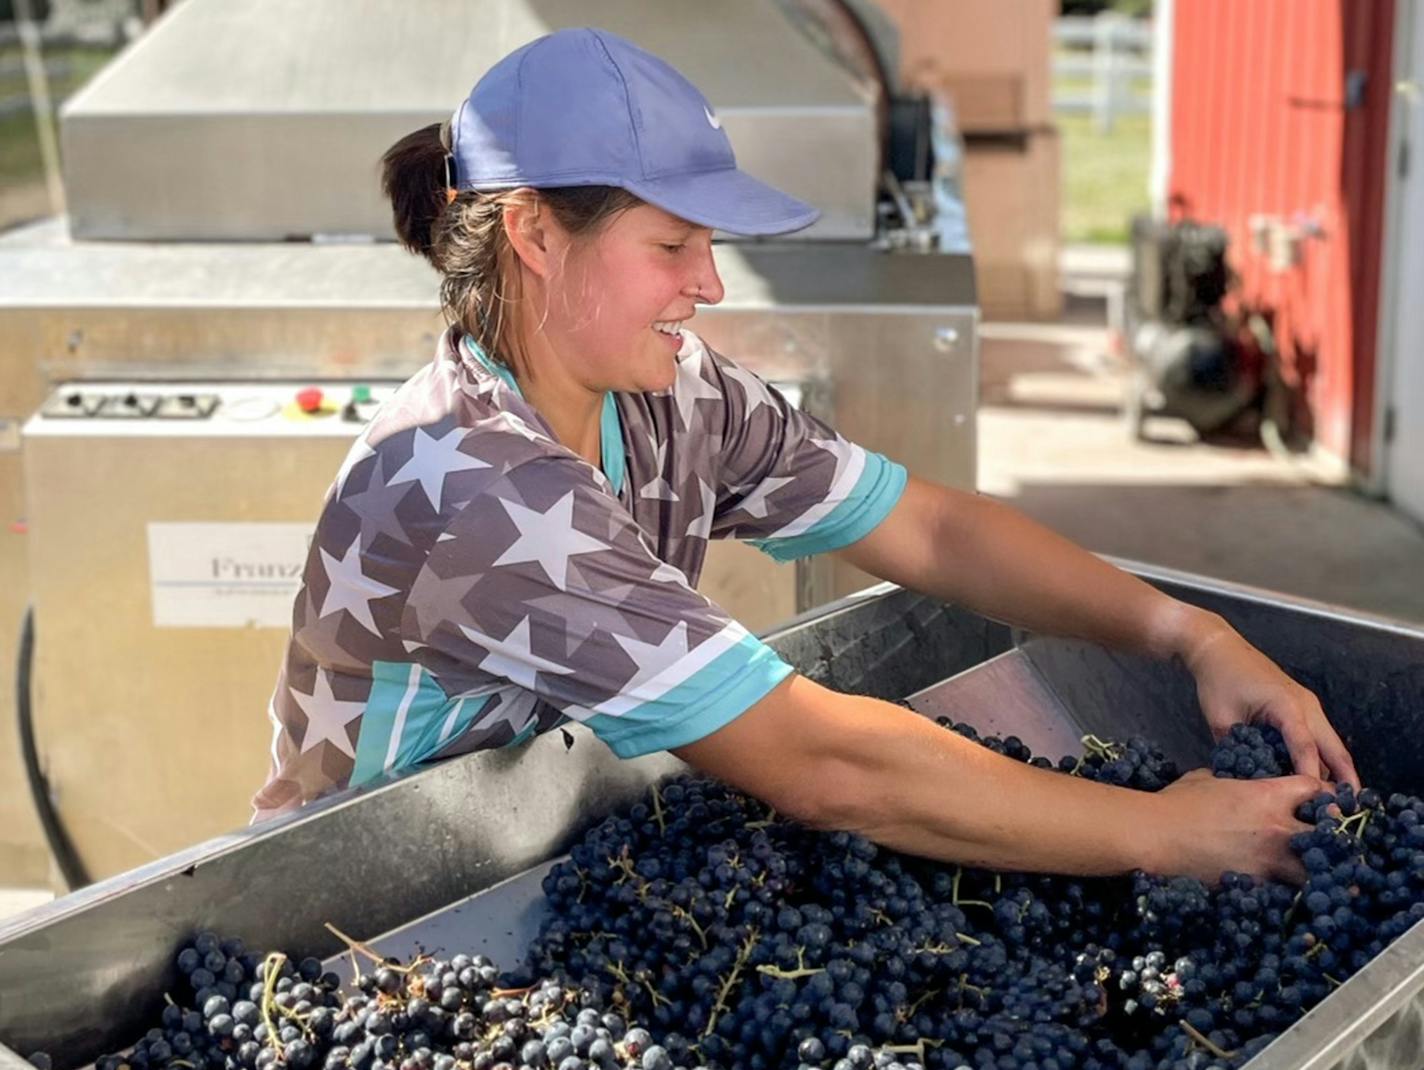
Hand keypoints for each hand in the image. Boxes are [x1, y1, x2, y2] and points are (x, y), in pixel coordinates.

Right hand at [1146, 769, 1324, 882]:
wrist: (1156, 836)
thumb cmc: (1177, 801)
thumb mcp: (1208, 779)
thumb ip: (1235, 782)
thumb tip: (1236, 786)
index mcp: (1269, 796)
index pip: (1316, 788)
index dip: (1324, 793)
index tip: (1323, 800)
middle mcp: (1279, 829)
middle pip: (1331, 835)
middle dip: (1336, 837)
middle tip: (1334, 842)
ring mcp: (1270, 862)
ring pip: (1316, 873)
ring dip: (1320, 872)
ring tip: (1324, 877)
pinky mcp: (1256, 886)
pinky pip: (1285, 891)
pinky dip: (1290, 891)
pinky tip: (1290, 894)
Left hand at [1179, 613, 1358, 788]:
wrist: (1219, 648)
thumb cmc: (1219, 681)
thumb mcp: (1221, 720)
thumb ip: (1236, 751)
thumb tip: (1244, 781)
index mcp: (1288, 707)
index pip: (1306, 749)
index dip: (1310, 778)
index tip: (1314, 802)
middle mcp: (1306, 706)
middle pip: (1334, 749)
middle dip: (1344, 779)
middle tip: (1348, 810)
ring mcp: (1308, 705)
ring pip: (1330, 743)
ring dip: (1336, 770)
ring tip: (1334, 802)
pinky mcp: (1303, 706)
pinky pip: (1319, 736)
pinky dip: (1322, 757)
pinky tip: (1317, 779)